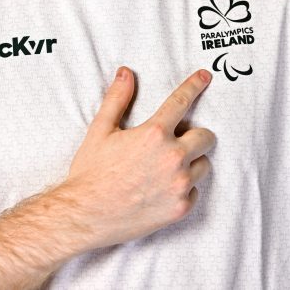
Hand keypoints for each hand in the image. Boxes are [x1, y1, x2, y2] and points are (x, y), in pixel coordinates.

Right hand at [63, 67, 215, 248]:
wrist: (84, 215)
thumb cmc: (91, 172)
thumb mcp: (100, 130)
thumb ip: (117, 99)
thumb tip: (125, 73)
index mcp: (154, 134)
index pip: (181, 101)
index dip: (195, 85)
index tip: (205, 77)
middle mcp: (172, 157)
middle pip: (205, 137)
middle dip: (195, 135)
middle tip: (177, 141)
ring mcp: (179, 185)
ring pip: (203, 165)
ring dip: (191, 163)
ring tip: (165, 168)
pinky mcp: (180, 208)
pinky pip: (194, 192)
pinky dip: (184, 189)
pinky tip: (162, 190)